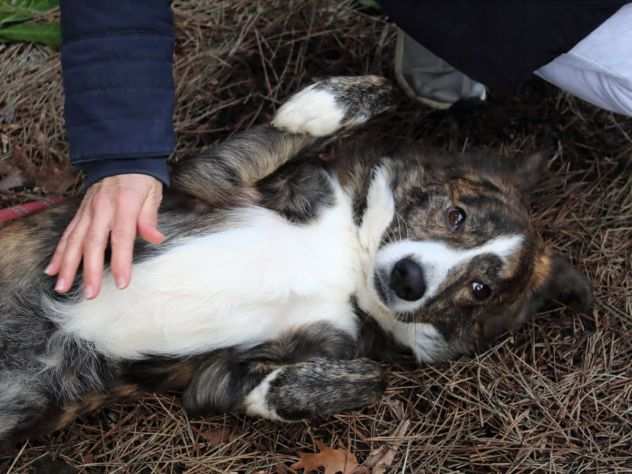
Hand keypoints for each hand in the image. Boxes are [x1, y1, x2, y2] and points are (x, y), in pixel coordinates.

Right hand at [46, 174, 164, 298]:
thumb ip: (149, 217)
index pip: (122, 237)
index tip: (122, 282)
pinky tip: (53, 270)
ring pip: (74, 241)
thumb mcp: (152, 193)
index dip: (122, 261)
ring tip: (63, 287)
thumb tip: (156, 238)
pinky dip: (59, 252)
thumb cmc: (141, 179)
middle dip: (90, 270)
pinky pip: (67, 234)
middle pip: (93, 243)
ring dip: (68, 266)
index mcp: (124, 204)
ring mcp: (87, 211)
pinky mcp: (80, 212)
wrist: (120, 157)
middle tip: (90, 293)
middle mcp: (101, 209)